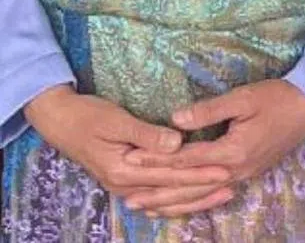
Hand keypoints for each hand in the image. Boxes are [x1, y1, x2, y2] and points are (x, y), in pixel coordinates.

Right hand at [24, 84, 232, 213]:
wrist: (61, 121)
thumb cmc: (90, 116)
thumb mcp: (118, 121)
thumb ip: (147, 134)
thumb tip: (177, 143)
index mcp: (125, 169)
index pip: (171, 174)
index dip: (199, 173)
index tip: (225, 170)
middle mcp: (125, 183)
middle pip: (171, 189)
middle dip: (202, 188)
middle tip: (231, 184)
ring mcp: (124, 184)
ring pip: (164, 197)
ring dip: (193, 196)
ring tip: (221, 194)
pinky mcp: (125, 179)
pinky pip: (154, 195)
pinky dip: (174, 198)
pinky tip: (190, 201)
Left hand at [120, 80, 304, 216]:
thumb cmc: (279, 97)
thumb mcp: (244, 98)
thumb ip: (209, 110)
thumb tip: (175, 119)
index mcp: (231, 152)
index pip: (185, 160)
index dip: (156, 160)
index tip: (130, 159)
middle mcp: (234, 171)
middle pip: (189, 186)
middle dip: (157, 191)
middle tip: (126, 197)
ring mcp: (243, 176)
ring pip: (200, 197)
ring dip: (171, 202)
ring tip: (145, 208)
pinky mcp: (248, 174)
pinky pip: (213, 194)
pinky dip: (193, 201)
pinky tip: (181, 203)